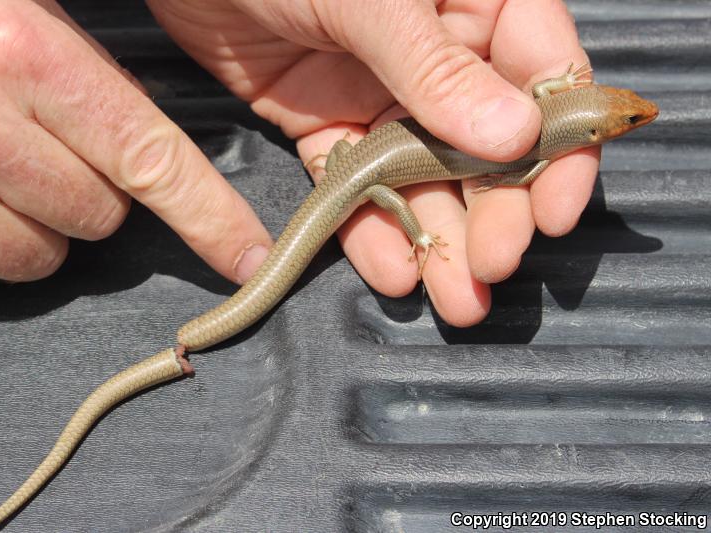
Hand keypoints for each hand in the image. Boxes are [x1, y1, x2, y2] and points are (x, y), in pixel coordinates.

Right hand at [0, 0, 271, 297]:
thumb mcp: (15, 10)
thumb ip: (87, 74)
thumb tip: (151, 147)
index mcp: (22, 55)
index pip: (151, 158)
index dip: (211, 217)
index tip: (251, 261)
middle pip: (100, 218)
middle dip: (84, 193)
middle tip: (36, 148)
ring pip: (42, 258)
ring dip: (30, 225)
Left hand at [147, 0, 597, 325]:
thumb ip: (434, 65)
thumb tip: (515, 135)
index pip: (543, 75)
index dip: (560, 147)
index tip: (553, 213)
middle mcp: (436, 53)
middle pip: (486, 143)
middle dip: (495, 211)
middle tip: (493, 267)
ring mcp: (378, 93)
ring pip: (424, 177)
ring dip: (441, 239)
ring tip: (456, 300)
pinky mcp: (323, 124)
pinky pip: (356, 184)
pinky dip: (372, 228)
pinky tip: (394, 272)